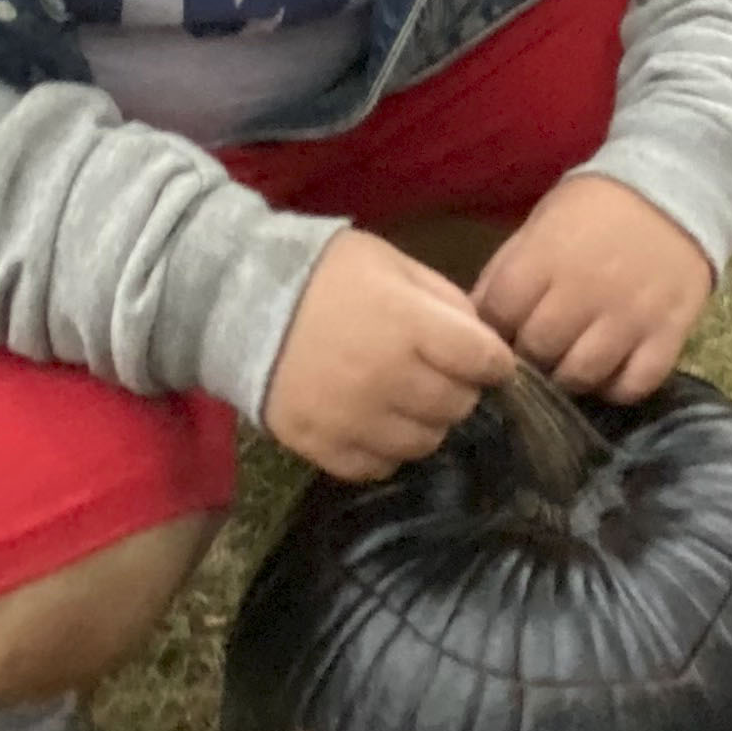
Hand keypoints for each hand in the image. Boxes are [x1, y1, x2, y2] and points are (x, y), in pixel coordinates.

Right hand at [265, 227, 518, 481]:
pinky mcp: (322, 447)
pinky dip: (385, 449)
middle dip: (459, 389)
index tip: (486, 359)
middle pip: (458, 406)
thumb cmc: (325, 274)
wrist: (237, 301)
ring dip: (425, 422)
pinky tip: (373, 421)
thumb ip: (444, 300)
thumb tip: (482, 341)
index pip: (485, 361)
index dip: (494, 360)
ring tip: (405, 398)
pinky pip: (379, 467)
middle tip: (439, 374)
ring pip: (424, 443)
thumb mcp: (392, 263)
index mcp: (410, 326)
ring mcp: (353, 420)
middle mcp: (388, 379)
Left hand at [472, 176, 713, 404]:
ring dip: (567, 377)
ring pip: (582, 375)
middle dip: (528, 356)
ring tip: (568, 362)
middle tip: (536, 350)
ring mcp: (630, 316)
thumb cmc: (594, 209)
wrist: (675, 187)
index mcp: (547, 257)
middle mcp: (586, 290)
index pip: (499, 315)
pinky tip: (608, 372)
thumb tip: (473, 321)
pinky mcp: (668, 334)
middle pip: (538, 350)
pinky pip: (633, 385)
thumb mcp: (538, 225)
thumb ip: (505, 273)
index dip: (492, 330)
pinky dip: (615, 388)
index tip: (501, 332)